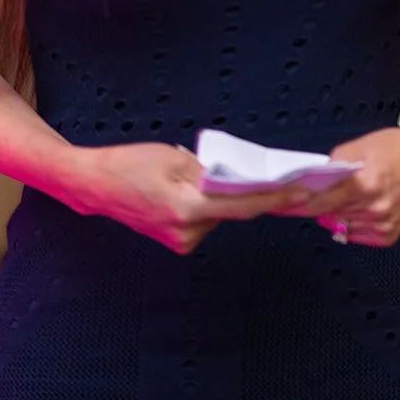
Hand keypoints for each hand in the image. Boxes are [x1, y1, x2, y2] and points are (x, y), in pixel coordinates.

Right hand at [71, 142, 314, 255]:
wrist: (96, 186)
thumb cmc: (132, 164)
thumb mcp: (175, 158)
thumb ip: (211, 171)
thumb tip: (239, 178)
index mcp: (188, 208)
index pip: (243, 204)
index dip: (275, 197)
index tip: (302, 191)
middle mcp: (187, 231)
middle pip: (234, 210)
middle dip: (252, 193)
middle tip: (276, 176)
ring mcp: (181, 240)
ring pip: (220, 215)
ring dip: (225, 197)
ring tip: (205, 176)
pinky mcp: (177, 241)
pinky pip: (206, 219)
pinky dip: (209, 205)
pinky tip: (193, 190)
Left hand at [298, 118, 399, 247]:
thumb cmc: (392, 147)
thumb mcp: (359, 146)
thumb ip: (332, 166)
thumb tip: (309, 183)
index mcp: (364, 183)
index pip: (319, 201)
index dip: (296, 204)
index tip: (276, 205)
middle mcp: (373, 209)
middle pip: (327, 215)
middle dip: (315, 206)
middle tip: (304, 198)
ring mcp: (381, 226)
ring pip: (340, 226)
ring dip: (334, 214)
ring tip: (345, 197)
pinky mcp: (387, 237)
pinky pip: (355, 235)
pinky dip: (351, 223)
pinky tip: (360, 208)